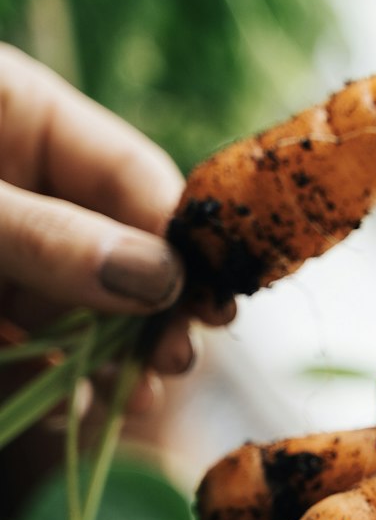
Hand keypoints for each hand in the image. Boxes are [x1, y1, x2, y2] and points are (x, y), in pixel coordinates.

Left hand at [0, 47, 232, 393]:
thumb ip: (46, 236)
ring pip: (73, 303)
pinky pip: (25, 342)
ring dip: (110, 356)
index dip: (178, 239)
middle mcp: (15, 178)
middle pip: (114, 243)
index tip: (212, 303)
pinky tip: (77, 409)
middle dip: (152, 308)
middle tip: (176, 358)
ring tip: (137, 399)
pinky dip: (51, 380)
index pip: (129, 172)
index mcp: (17, 110)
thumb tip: (160, 277)